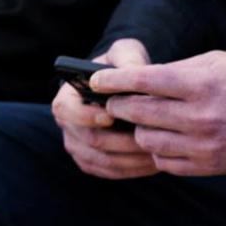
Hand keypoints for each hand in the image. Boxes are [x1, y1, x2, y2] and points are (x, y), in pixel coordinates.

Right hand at [53, 38, 157, 180]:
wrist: (129, 87)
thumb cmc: (124, 66)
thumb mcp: (126, 53)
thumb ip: (127, 58)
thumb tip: (131, 72)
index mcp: (67, 98)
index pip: (67, 110)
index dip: (87, 115)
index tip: (111, 116)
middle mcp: (68, 125)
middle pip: (89, 140)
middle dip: (120, 140)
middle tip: (148, 138)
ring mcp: (79, 147)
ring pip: (103, 160)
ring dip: (130, 159)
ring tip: (158, 152)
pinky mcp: (94, 162)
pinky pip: (110, 172)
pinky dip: (132, 169)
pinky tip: (155, 162)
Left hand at [94, 51, 225, 176]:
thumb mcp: (220, 62)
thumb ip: (181, 70)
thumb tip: (142, 78)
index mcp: (201, 83)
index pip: (143, 81)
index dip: (113, 81)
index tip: (96, 80)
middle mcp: (199, 115)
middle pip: (137, 112)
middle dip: (119, 106)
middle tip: (114, 102)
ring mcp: (202, 144)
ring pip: (147, 140)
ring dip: (139, 129)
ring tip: (143, 121)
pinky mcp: (207, 166)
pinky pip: (165, 162)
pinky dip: (159, 150)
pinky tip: (165, 139)